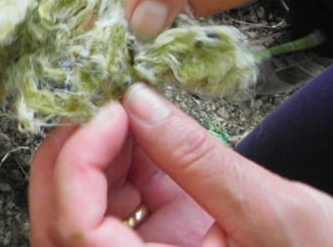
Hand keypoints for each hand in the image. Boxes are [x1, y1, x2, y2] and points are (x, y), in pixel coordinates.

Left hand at [29, 84, 332, 245]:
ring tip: (137, 114)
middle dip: (73, 156)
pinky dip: (125, 167)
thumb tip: (137, 101)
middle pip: (61, 223)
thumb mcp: (272, 213)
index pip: (74, 232)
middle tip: (106, 103)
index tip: (109, 110)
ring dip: (99, 157)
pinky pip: (115, 210)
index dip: (77, 163)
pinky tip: (152, 137)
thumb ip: (197, 158)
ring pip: (81, 212)